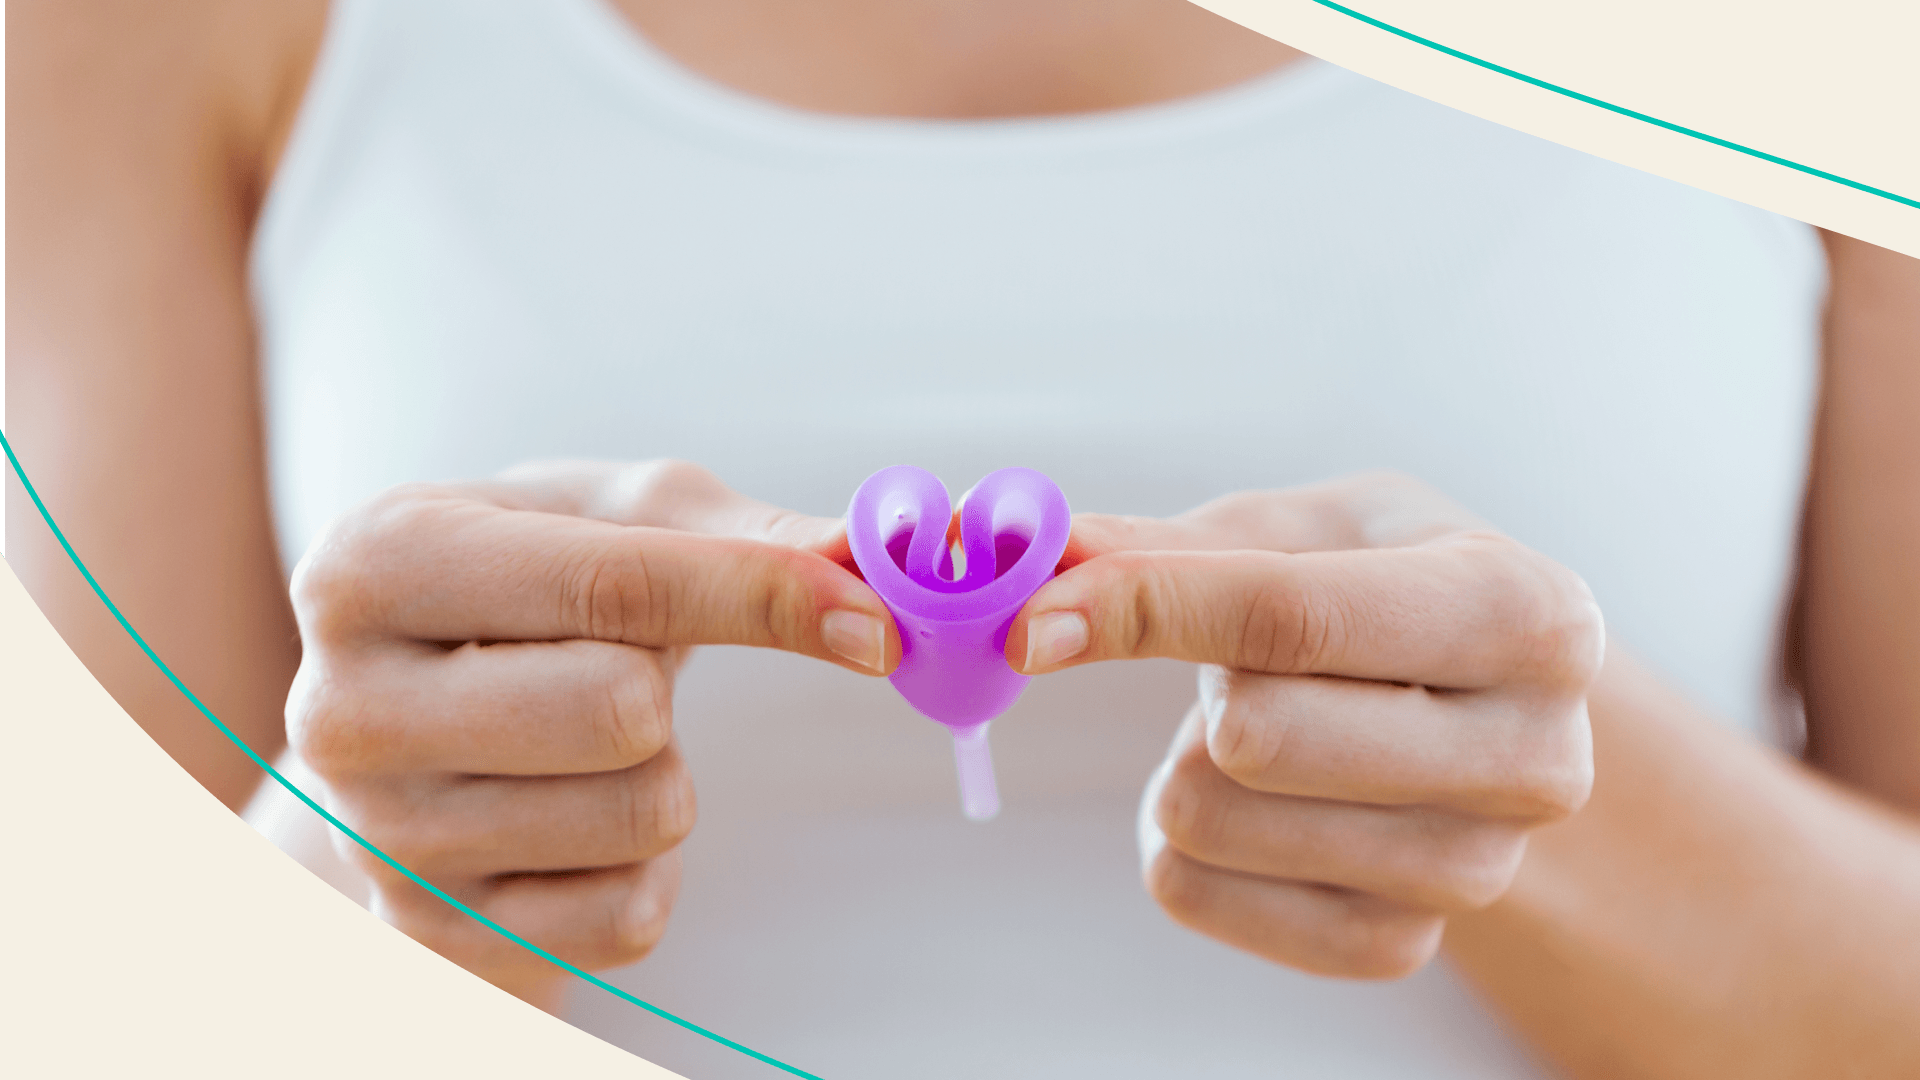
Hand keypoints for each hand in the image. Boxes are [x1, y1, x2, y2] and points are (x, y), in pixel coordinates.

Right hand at [284, 460, 897, 1000]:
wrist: (417, 716)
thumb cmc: (528, 589)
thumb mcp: (612, 520)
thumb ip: (748, 536)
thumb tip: (875, 564)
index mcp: (375, 565)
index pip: (611, 583)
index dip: (763, 594)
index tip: (876, 621)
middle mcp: (343, 708)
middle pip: (621, 710)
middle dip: (669, 689)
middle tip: (628, 669)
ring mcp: (381, 839)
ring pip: (642, 817)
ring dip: (661, 775)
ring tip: (583, 743)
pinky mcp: (435, 940)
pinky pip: (633, 913)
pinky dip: (647, 867)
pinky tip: (575, 822)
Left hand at [1007, 473, 1601, 978]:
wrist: (1490, 711)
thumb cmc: (1391, 591)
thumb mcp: (1312, 531)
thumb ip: (1171, 546)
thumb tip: (1041, 558)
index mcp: (1528, 614)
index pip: (1291, 618)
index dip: (1144, 606)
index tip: (1035, 616)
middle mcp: (1531, 756)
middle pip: (1252, 738)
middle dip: (1197, 690)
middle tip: (1231, 666)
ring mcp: (1474, 870)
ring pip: (1211, 819)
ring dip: (1187, 762)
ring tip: (1262, 729)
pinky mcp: (1402, 946)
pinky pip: (1196, 893)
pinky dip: (1183, 840)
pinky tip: (1254, 800)